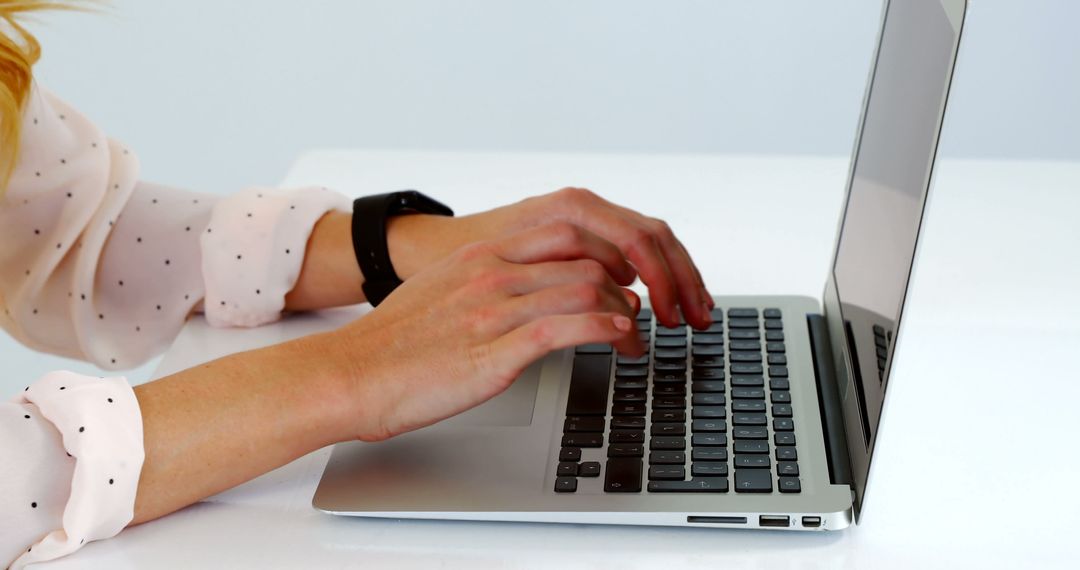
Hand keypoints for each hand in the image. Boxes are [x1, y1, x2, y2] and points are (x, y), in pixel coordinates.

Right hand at [311, 222, 643, 441]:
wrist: (352, 374)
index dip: (608, 251)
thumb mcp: (443, 288)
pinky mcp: (494, 351)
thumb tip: (530, 286)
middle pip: (586, 256)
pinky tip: (620, 340)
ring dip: (625, 313)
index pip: (566, 231)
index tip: (625, 274)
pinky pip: (566, 329)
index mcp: (481, 254)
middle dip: (628, 279)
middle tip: (643, 304)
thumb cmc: (396, 341)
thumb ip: (487, 278)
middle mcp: (491, 272)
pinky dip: (605, 331)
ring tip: (635, 337)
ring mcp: (493, 310)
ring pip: (585, 289)